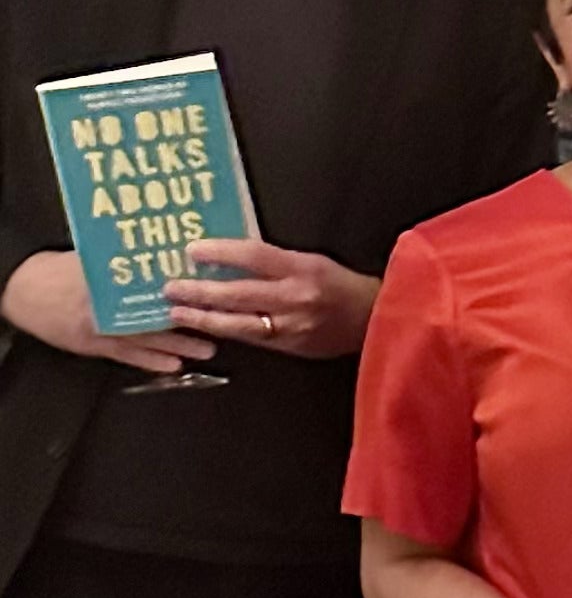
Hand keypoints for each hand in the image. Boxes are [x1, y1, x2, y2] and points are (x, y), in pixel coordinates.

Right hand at [0, 247, 208, 377]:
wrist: (23, 291)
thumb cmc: (61, 270)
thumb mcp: (92, 257)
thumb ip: (125, 259)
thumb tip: (166, 253)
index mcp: (110, 276)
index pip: (153, 280)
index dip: (183, 286)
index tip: (210, 287)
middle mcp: (108, 302)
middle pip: (156, 311)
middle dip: (190, 317)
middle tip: (219, 322)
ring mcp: (101, 326)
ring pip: (147, 337)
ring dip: (179, 344)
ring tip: (207, 349)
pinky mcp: (94, 345)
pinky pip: (127, 356)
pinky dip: (151, 361)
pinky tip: (173, 366)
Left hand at [168, 237, 376, 360]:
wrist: (375, 321)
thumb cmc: (342, 285)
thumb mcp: (312, 261)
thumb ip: (274, 261)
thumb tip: (230, 257)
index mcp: (301, 269)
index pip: (253, 256)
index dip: (220, 252)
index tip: (192, 250)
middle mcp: (295, 298)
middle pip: (239, 293)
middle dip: (200, 292)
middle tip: (170, 288)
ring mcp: (291, 326)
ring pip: (239, 324)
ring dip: (204, 319)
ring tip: (177, 314)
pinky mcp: (290, 347)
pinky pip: (252, 339)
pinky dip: (226, 332)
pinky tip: (206, 328)